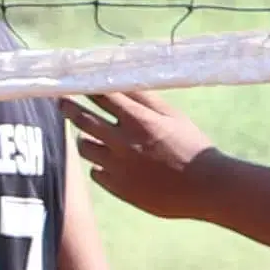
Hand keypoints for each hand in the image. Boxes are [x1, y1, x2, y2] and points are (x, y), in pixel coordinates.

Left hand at [62, 89, 214, 217]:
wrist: (207, 188)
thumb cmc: (192, 147)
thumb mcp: (173, 116)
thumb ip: (145, 100)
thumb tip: (122, 82)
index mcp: (139, 121)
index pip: (101, 97)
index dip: (85, 87)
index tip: (74, 81)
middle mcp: (123, 143)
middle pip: (82, 120)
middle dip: (69, 108)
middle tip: (62, 103)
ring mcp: (118, 168)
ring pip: (84, 147)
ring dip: (85, 138)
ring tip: (92, 136)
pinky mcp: (118, 188)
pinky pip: (95, 172)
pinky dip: (100, 165)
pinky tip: (111, 163)